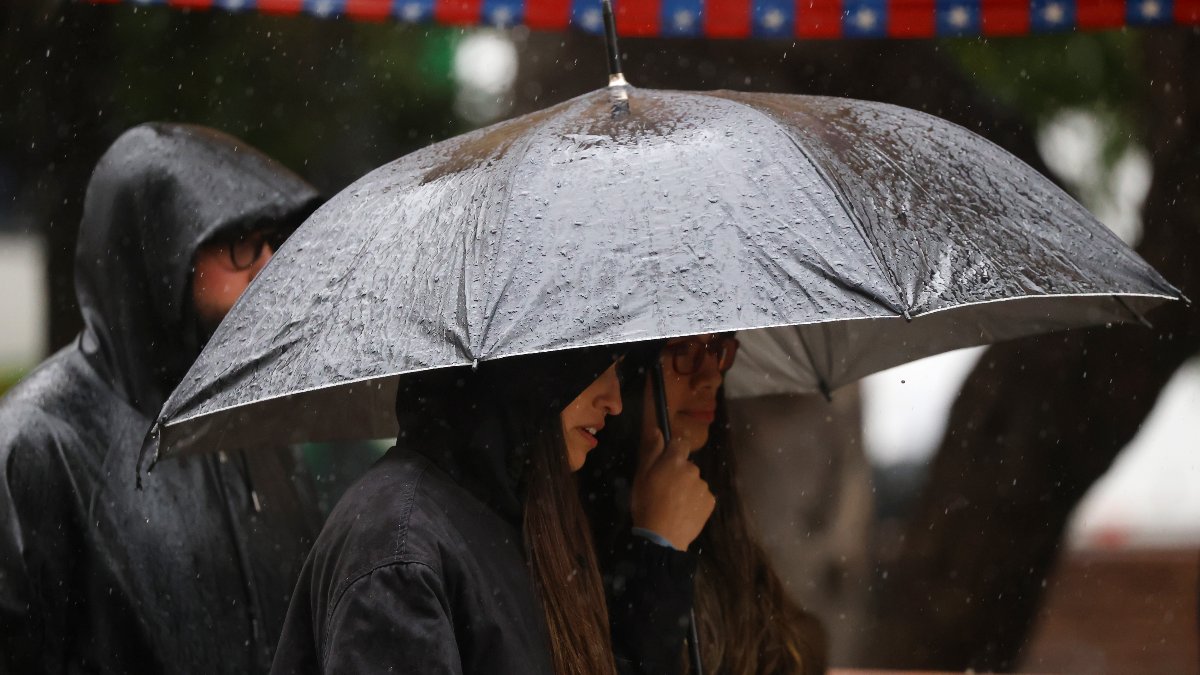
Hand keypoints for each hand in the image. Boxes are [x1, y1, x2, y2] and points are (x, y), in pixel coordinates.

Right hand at [630, 430, 715, 550]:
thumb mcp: (642, 476)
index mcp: (675, 461)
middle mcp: (693, 470)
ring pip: (694, 482)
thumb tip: (657, 431)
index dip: (674, 450)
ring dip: (687, 488)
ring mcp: (703, 486)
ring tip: (674, 504)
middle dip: (679, 473)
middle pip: (687, 465)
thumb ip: (652, 452)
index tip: (668, 460)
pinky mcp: (710, 502)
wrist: (662, 537)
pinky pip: (702, 496)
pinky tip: (683, 512)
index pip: (681, 443)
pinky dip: (695, 501)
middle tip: (665, 489)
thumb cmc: (647, 504)